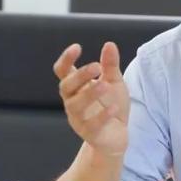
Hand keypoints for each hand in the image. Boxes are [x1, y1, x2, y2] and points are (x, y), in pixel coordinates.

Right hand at [53, 42, 129, 156]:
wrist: (117, 135)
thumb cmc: (111, 105)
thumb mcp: (114, 82)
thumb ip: (110, 65)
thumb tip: (109, 44)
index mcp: (76, 87)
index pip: (63, 71)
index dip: (66, 59)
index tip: (77, 47)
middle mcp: (72, 101)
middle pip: (66, 87)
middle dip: (79, 76)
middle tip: (96, 66)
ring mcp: (78, 119)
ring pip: (75, 106)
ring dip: (89, 94)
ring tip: (104, 85)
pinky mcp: (90, 134)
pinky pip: (92, 125)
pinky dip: (102, 116)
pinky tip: (113, 108)